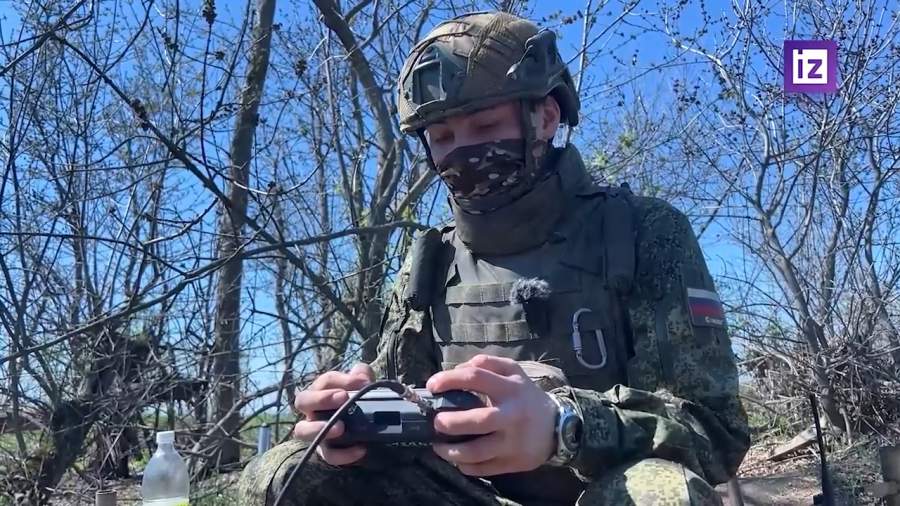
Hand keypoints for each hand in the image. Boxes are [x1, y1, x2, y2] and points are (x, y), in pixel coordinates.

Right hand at [292, 363, 373, 465]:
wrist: (366, 433)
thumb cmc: (359, 404)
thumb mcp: (364, 388)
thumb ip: (363, 375)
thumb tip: (360, 373)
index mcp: (322, 392)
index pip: (325, 381)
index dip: (341, 380)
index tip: (360, 382)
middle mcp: (312, 411)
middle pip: (302, 401)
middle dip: (321, 398)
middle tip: (342, 398)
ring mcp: (315, 432)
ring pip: (302, 431)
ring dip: (319, 428)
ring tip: (341, 428)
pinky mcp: (325, 452)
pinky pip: (328, 455)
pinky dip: (343, 454)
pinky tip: (361, 449)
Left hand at [426, 354, 556, 475]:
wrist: (558, 427)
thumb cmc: (525, 396)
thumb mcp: (513, 372)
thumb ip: (486, 363)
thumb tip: (457, 369)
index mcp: (510, 388)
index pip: (475, 377)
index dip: (449, 380)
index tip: (432, 386)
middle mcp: (512, 415)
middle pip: (478, 420)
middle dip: (450, 423)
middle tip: (436, 422)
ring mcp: (513, 442)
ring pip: (478, 451)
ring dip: (452, 451)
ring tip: (439, 447)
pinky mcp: (513, 462)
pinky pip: (483, 468)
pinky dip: (466, 466)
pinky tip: (457, 459)